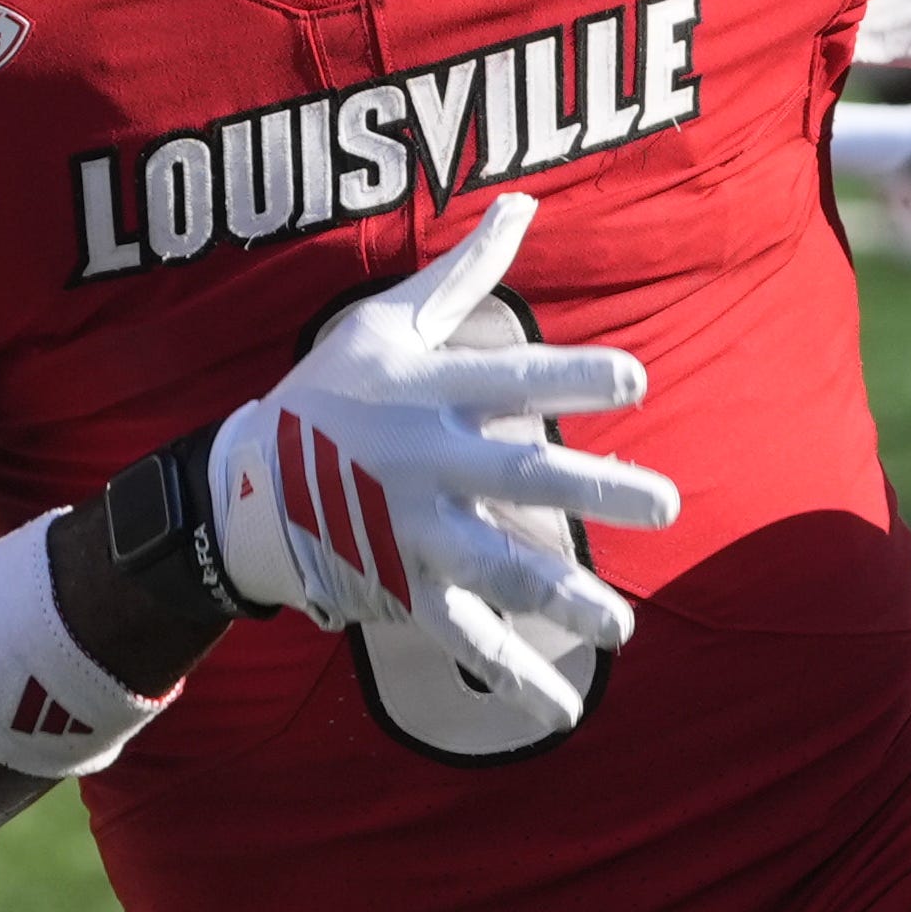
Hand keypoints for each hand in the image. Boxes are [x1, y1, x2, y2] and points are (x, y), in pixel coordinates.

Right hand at [206, 193, 678, 731]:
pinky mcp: (403, 588)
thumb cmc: (330, 390)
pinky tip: (563, 707)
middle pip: (522, 478)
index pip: (515, 381)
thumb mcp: (387, 322)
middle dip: (594, 491)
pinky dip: (511, 676)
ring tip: (621, 626)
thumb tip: (523, 204)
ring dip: (563, 598)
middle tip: (666, 504)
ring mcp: (415, 533)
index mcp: (433, 392)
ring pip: (498, 569)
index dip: (575, 379)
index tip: (636, 383)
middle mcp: (429, 464)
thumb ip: (465, 273)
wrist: (244, 480)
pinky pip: (464, 637)